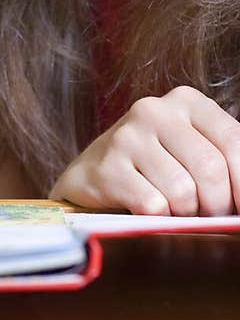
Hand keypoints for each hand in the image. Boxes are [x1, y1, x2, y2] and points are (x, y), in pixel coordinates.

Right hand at [50, 86, 239, 214]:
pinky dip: (159, 219)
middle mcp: (154, 110)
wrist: (93, 172)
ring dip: (187, 214)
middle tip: (211, 215)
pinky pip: (153, 205)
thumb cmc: (155, 163)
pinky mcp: (106, 168)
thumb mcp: (192, 145)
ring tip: (179, 211)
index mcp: (186, 100)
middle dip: (218, 204)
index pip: (234, 141)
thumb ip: (225, 157)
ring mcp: (126, 137)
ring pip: (182, 191)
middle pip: (210, 168)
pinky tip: (151, 211)